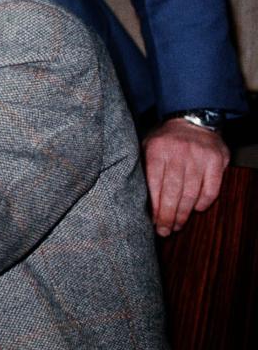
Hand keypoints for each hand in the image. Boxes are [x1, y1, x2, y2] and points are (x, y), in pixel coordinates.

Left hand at [143, 117, 229, 236]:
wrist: (193, 119)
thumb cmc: (166, 139)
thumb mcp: (147, 145)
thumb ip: (143, 167)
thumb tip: (134, 197)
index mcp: (157, 150)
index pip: (154, 183)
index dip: (154, 206)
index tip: (152, 221)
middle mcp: (179, 153)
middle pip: (173, 192)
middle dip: (168, 215)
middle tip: (165, 230)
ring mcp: (199, 157)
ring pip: (191, 193)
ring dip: (184, 213)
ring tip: (177, 225)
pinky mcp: (216, 161)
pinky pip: (211, 189)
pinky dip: (203, 202)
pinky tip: (196, 209)